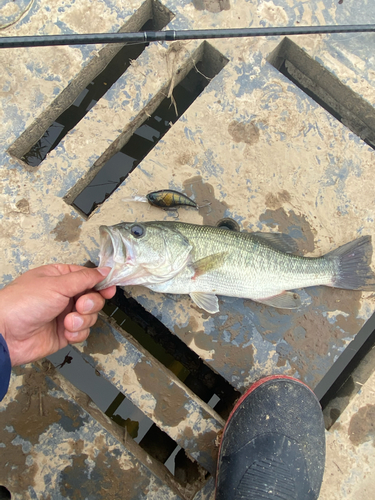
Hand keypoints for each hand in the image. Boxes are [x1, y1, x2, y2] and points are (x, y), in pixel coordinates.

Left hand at [0, 264, 115, 365]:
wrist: (6, 334)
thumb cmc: (21, 303)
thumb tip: (104, 270)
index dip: (101, 283)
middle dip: (90, 303)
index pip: (89, 277)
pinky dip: (77, 333)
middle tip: (80, 306)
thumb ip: (85, 278)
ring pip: (90, 316)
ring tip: (67, 321)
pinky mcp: (64, 333)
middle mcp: (63, 296)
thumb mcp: (56, 284)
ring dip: (82, 320)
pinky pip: (83, 332)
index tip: (109, 289)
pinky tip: (66, 331)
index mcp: (60, 278)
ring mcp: (64, 314)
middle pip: (93, 298)